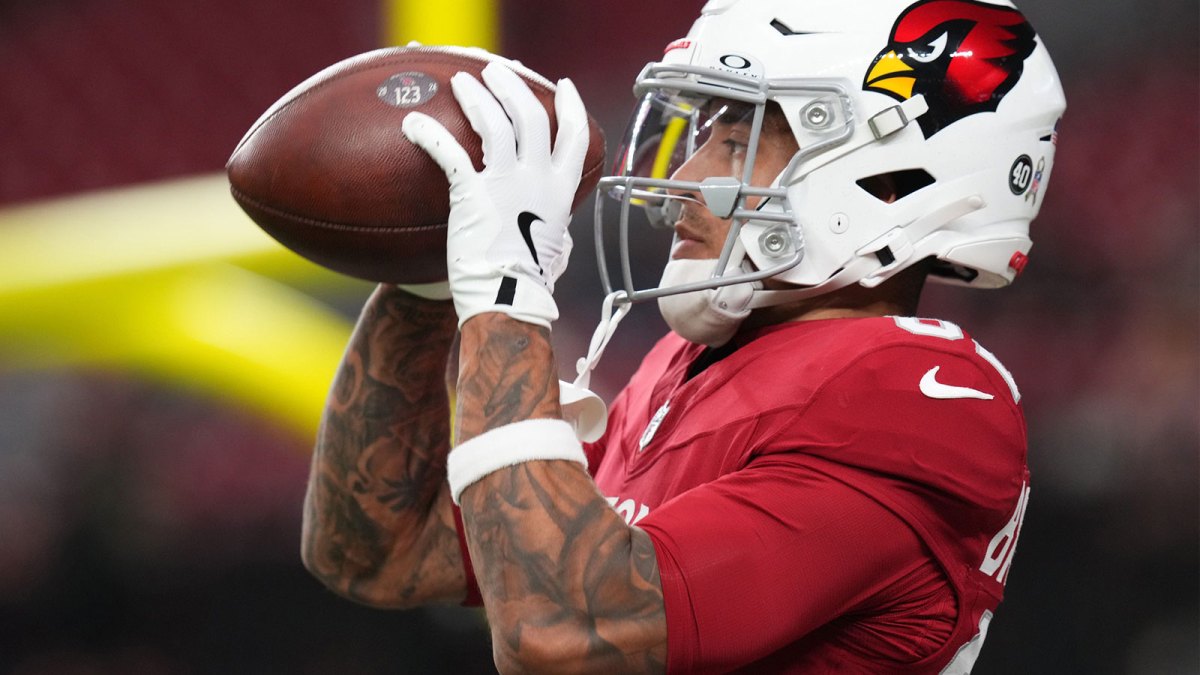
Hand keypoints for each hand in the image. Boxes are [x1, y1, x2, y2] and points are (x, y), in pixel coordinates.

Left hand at [401, 62, 589, 327]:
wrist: (507, 303)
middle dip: (513, 87)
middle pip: (531, 115)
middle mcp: (538, 180)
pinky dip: (429, 133)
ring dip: (477, 96)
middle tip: (496, 72)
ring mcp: (507, 185)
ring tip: (461, 81)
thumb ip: (556, 232)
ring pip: (495, 123)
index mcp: (560, 191)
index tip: (563, 86)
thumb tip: (560, 236)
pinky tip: (411, 123)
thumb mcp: (555, 253)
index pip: (573, 136)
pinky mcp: (473, 195)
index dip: (569, 107)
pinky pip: (449, 152)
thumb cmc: (527, 287)